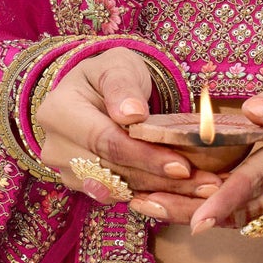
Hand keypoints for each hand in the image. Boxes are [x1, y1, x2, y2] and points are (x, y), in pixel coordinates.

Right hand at [33, 49, 221, 219]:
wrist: (97, 92)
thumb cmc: (110, 75)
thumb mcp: (117, 66)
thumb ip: (122, 86)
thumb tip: (131, 114)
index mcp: (58, 112)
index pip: (105, 142)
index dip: (144, 156)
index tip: (182, 166)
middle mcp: (56, 147)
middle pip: (113, 172)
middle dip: (161, 180)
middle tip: (206, 185)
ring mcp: (67, 171)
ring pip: (119, 190)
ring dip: (162, 193)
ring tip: (203, 191)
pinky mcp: (84, 186)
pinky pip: (120, 196)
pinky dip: (153, 196)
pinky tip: (185, 195)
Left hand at [183, 67, 262, 234]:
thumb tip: (250, 111)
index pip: (260, 174)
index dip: (225, 198)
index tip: (196, 218)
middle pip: (256, 206)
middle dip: (209, 214)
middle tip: (158, 210)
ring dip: (222, 221)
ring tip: (175, 213)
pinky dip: (247, 222)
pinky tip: (216, 216)